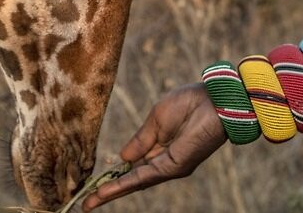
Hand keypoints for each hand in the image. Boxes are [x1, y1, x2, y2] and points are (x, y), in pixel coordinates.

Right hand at [82, 83, 225, 210]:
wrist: (215, 100)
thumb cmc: (189, 103)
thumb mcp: (156, 119)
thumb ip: (140, 140)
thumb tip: (122, 158)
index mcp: (159, 148)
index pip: (133, 166)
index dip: (115, 175)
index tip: (95, 183)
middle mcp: (164, 161)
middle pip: (132, 180)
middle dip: (109, 191)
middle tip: (87, 203)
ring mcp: (169, 166)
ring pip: (135, 182)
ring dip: (112, 192)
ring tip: (92, 201)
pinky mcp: (175, 166)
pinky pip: (145, 176)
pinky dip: (126, 183)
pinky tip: (110, 189)